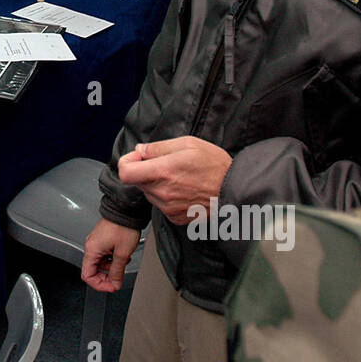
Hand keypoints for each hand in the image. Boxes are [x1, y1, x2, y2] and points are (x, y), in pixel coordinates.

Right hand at [81, 219, 140, 292]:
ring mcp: (96, 242)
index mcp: (92, 250)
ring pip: (100, 263)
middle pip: (93, 270)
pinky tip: (121, 255)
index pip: (88, 275)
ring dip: (111, 267)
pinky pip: (103, 255)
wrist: (126, 211)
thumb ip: (117, 271)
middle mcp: (91, 246)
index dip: (99, 284)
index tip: (111, 286)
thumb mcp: (122, 253)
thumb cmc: (123, 227)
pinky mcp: (102, 239)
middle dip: (106, 277)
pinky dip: (112, 259)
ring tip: (123, 262)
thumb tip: (115, 283)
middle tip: (118, 279)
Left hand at [118, 136, 233, 225]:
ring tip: (179, 177)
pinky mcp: (175, 217)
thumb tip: (140, 150)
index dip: (128, 162)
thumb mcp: (188, 144)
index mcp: (163, 172)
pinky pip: (161, 204)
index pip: (126, 172)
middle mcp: (162, 192)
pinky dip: (167, 196)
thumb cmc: (215, 166)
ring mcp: (168, 207)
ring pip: (149, 193)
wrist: (235, 191)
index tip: (137, 157)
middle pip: (137, 181)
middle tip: (165, 164)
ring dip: (157, 184)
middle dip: (145, 171)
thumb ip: (159, 147)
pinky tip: (183, 189)